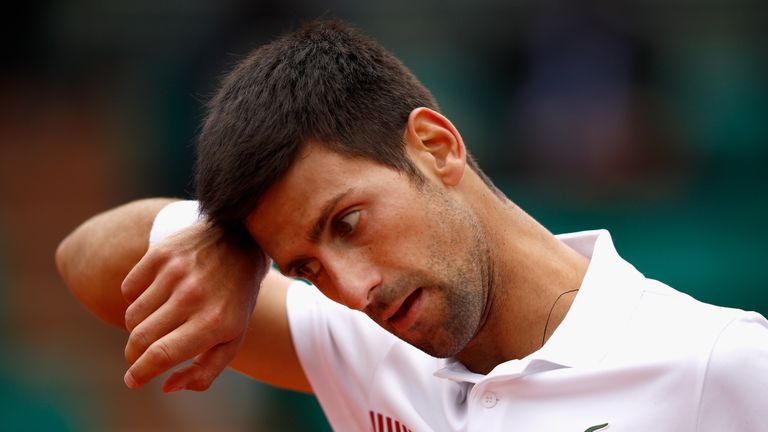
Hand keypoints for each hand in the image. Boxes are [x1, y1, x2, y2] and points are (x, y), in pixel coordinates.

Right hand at [121, 221, 268, 391]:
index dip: (140, 373)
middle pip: (139, 339)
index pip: (162, 355)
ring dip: (137, 327)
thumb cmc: (234, 300)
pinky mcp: (161, 254)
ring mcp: (176, 272)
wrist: (241, 242)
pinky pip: (128, 289)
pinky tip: (156, 295)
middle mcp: (193, 296)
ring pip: (132, 316)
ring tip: (156, 321)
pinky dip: (136, 298)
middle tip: (139, 356)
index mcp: (214, 322)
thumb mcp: (234, 337)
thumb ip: (205, 371)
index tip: (132, 381)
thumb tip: (167, 386)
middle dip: (134, 355)